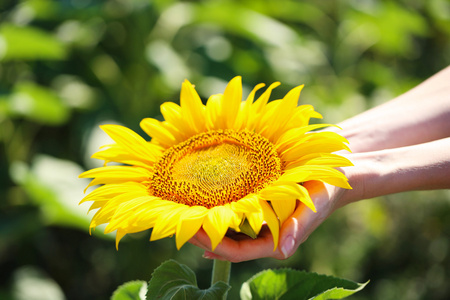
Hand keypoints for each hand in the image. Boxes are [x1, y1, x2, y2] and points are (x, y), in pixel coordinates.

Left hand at [189, 181, 345, 261]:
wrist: (336, 173)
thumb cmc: (326, 189)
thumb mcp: (314, 206)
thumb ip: (299, 228)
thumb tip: (283, 253)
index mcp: (277, 241)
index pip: (238, 251)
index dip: (212, 245)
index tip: (190, 232)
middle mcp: (266, 236)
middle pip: (227, 244)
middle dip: (202, 236)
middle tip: (174, 223)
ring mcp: (261, 224)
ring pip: (228, 231)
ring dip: (206, 225)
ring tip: (180, 216)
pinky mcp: (260, 209)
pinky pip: (233, 215)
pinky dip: (216, 213)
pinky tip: (200, 206)